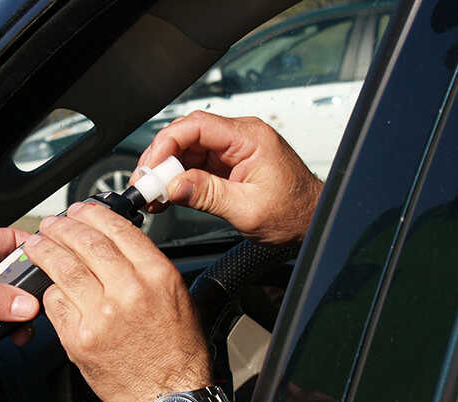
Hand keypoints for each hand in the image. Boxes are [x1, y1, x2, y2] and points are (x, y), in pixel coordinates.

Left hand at [23, 201, 212, 401]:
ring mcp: (101, 315)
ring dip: (45, 251)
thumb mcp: (178, 296)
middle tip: (52, 223)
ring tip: (36, 244)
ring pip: (63, 269)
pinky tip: (48, 286)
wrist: (168, 397)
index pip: (117, 229)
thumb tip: (118, 242)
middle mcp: (129, 291)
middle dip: (62, 227)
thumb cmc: (177, 351)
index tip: (81, 210)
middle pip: (85, 243)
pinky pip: (56, 303)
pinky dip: (50, 291)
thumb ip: (147, 267)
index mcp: (157, 275)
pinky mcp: (80, 338)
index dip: (92, 214)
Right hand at [133, 111, 323, 244]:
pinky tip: (166, 195)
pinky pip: (195, 165)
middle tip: (145, 183)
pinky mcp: (228, 164)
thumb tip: (174, 186)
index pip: (197, 125)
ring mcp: (233, 150)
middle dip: (161, 158)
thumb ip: (208, 195)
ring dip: (166, 171)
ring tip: (151, 194)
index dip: (167, 143)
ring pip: (187, 150)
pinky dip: (178, 179)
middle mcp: (240, 137)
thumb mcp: (247, 209)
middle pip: (187, 135)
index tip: (151, 167)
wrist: (312, 220)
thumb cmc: (294, 212)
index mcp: (249, 138)